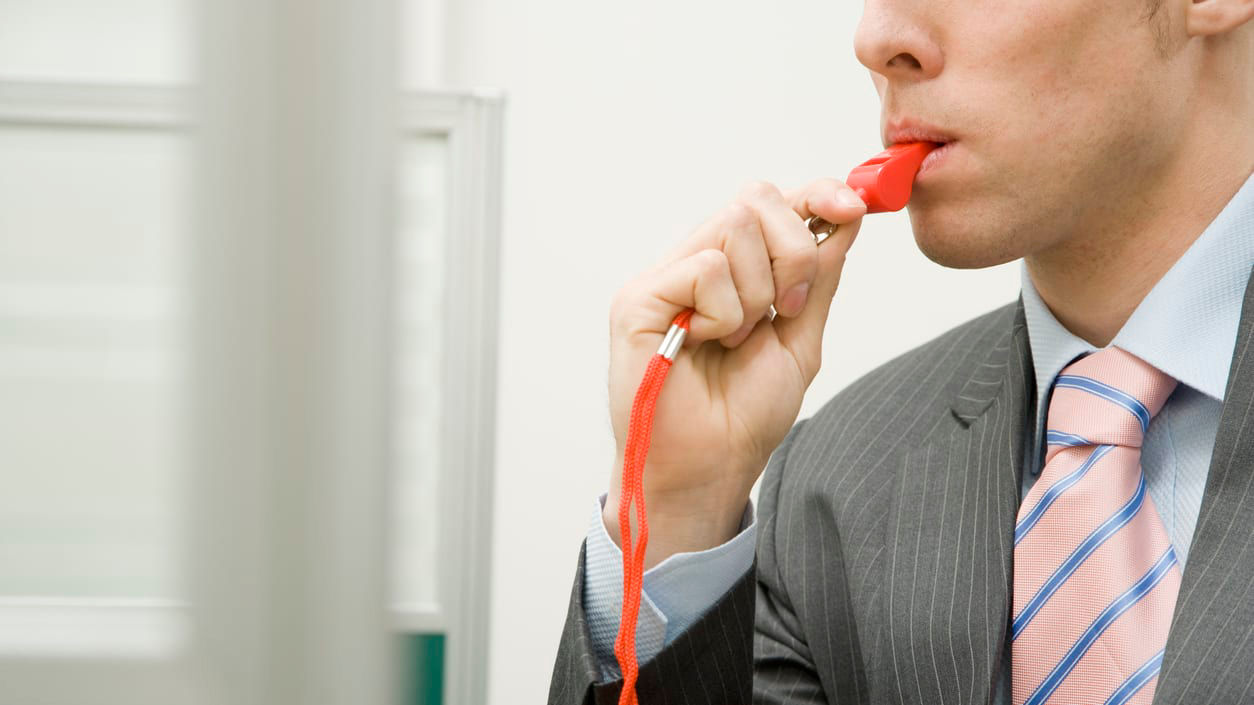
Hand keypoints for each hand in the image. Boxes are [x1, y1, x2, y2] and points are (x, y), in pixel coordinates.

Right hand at [605, 179, 865, 567]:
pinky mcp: (638, 300)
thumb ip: (818, 279)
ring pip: (734, 226)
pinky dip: (724, 313)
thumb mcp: (799, 339)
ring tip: (737, 339)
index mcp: (730, 272)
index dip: (812, 195)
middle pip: (755, 200)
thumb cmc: (742, 417)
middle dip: (794, 252)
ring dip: (758, 292)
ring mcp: (663, 280)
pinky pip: (706, 268)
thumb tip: (844, 219)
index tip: (852, 207)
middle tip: (784, 310)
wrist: (707, 470)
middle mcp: (693, 266)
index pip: (768, 204)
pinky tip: (706, 343)